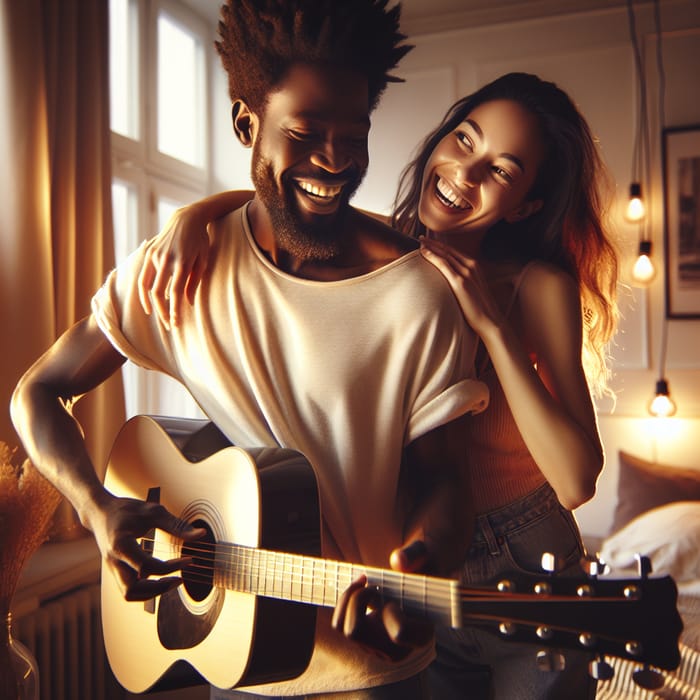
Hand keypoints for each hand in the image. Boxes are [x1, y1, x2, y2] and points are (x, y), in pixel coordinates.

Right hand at [88, 493, 205, 601]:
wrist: (100, 511)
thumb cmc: (126, 509)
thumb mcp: (153, 512)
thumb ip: (176, 525)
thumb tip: (201, 535)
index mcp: (121, 546)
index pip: (147, 566)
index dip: (171, 567)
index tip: (188, 560)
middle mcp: (114, 561)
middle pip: (132, 590)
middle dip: (158, 589)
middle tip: (179, 580)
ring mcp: (113, 568)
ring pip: (129, 594)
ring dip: (151, 592)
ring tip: (171, 582)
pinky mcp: (116, 569)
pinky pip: (129, 587)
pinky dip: (145, 587)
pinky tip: (161, 577)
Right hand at [137, 206, 210, 328]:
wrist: (187, 218)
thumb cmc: (200, 241)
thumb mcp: (203, 260)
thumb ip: (195, 282)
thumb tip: (187, 303)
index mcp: (183, 263)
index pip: (176, 293)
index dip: (175, 310)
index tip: (176, 324)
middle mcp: (166, 259)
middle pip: (159, 293)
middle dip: (163, 312)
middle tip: (168, 324)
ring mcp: (155, 255)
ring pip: (147, 286)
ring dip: (151, 305)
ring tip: (157, 317)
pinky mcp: (149, 252)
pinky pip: (143, 276)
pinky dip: (143, 292)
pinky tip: (148, 304)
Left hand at [331, 543, 433, 661]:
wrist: (421, 574)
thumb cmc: (425, 563)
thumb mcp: (425, 554)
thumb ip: (415, 555)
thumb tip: (398, 560)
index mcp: (421, 634)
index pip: (399, 633)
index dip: (391, 610)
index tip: (395, 597)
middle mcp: (397, 649)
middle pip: (356, 632)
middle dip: (357, 601)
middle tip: (372, 586)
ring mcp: (378, 647)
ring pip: (345, 629)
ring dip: (348, 600)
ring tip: (363, 582)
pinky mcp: (365, 640)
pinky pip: (341, 625)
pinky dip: (344, 602)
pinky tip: (360, 587)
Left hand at [419, 236, 503, 337]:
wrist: (489, 320)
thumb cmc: (479, 308)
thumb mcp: (472, 290)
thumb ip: (464, 282)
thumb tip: (452, 283)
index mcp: (474, 266)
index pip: (454, 252)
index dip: (441, 245)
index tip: (429, 241)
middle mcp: (471, 266)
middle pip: (448, 250)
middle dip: (434, 242)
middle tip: (421, 237)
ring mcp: (466, 273)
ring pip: (445, 254)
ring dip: (431, 246)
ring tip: (420, 241)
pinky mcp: (460, 282)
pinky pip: (443, 265)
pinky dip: (432, 256)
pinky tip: (423, 252)